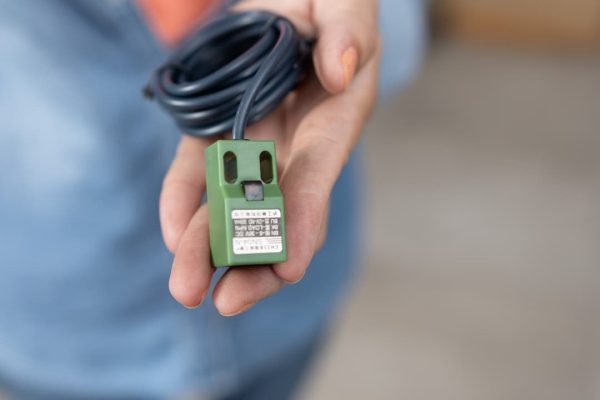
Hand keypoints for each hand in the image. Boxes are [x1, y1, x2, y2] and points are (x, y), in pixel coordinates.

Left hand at [160, 0, 379, 314]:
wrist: (289, 2)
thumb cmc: (328, 3)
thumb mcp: (345, 7)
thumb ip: (349, 33)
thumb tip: (340, 72)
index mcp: (332, 125)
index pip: (318, 183)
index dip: (304, 225)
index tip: (290, 268)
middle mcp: (292, 148)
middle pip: (273, 216)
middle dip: (251, 263)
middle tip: (225, 301)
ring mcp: (251, 144)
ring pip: (229, 205)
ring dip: (207, 248)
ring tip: (186, 287)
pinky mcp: (215, 131)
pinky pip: (195, 171)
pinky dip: (181, 201)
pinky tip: (170, 230)